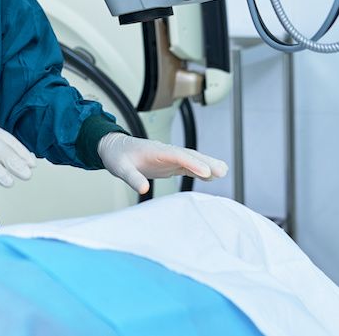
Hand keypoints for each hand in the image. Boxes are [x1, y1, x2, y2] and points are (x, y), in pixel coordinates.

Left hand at [97, 133, 228, 194]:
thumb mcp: (120, 168)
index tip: (206, 171)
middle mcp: (166, 152)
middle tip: (222, 171)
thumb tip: (144, 189)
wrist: (114, 149)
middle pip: (190, 155)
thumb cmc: (118, 157)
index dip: (192, 163)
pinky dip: (200, 170)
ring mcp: (169, 157)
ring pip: (192, 159)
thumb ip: (132, 178)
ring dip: (207, 165)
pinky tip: (210, 177)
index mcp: (156, 150)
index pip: (178, 155)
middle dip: (206, 162)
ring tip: (223, 172)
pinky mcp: (170, 164)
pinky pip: (187, 166)